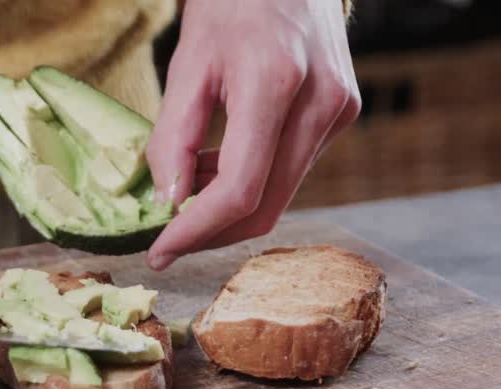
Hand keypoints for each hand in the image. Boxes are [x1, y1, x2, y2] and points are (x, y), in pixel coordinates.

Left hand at [144, 0, 359, 269]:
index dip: (196, 231)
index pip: (240, 189)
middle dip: (211, 233)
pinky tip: (217, 167)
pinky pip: (293, 170)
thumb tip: (170, 204)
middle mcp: (321, 102)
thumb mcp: (188, 61)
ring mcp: (339, 110)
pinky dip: (252, 181)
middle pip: (266, 206)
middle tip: (167, 239)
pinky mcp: (343, 113)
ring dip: (229, 207)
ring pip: (281, 195)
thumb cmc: (233, 0)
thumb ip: (174, 136)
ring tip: (187, 191)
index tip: (158, 252)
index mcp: (277, 82)